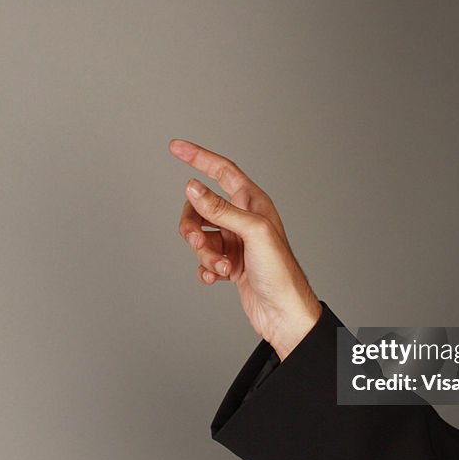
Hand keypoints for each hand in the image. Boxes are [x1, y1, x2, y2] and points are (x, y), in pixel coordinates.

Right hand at [170, 138, 321, 359]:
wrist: (283, 312)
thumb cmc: (280, 271)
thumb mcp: (251, 232)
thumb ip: (219, 209)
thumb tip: (193, 189)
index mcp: (253, 202)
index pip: (222, 170)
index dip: (199, 157)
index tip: (175, 147)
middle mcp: (243, 218)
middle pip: (200, 208)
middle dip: (194, 226)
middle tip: (200, 242)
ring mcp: (235, 241)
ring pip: (200, 236)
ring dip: (204, 253)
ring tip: (222, 268)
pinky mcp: (230, 263)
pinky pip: (204, 259)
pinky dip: (206, 268)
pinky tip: (218, 278)